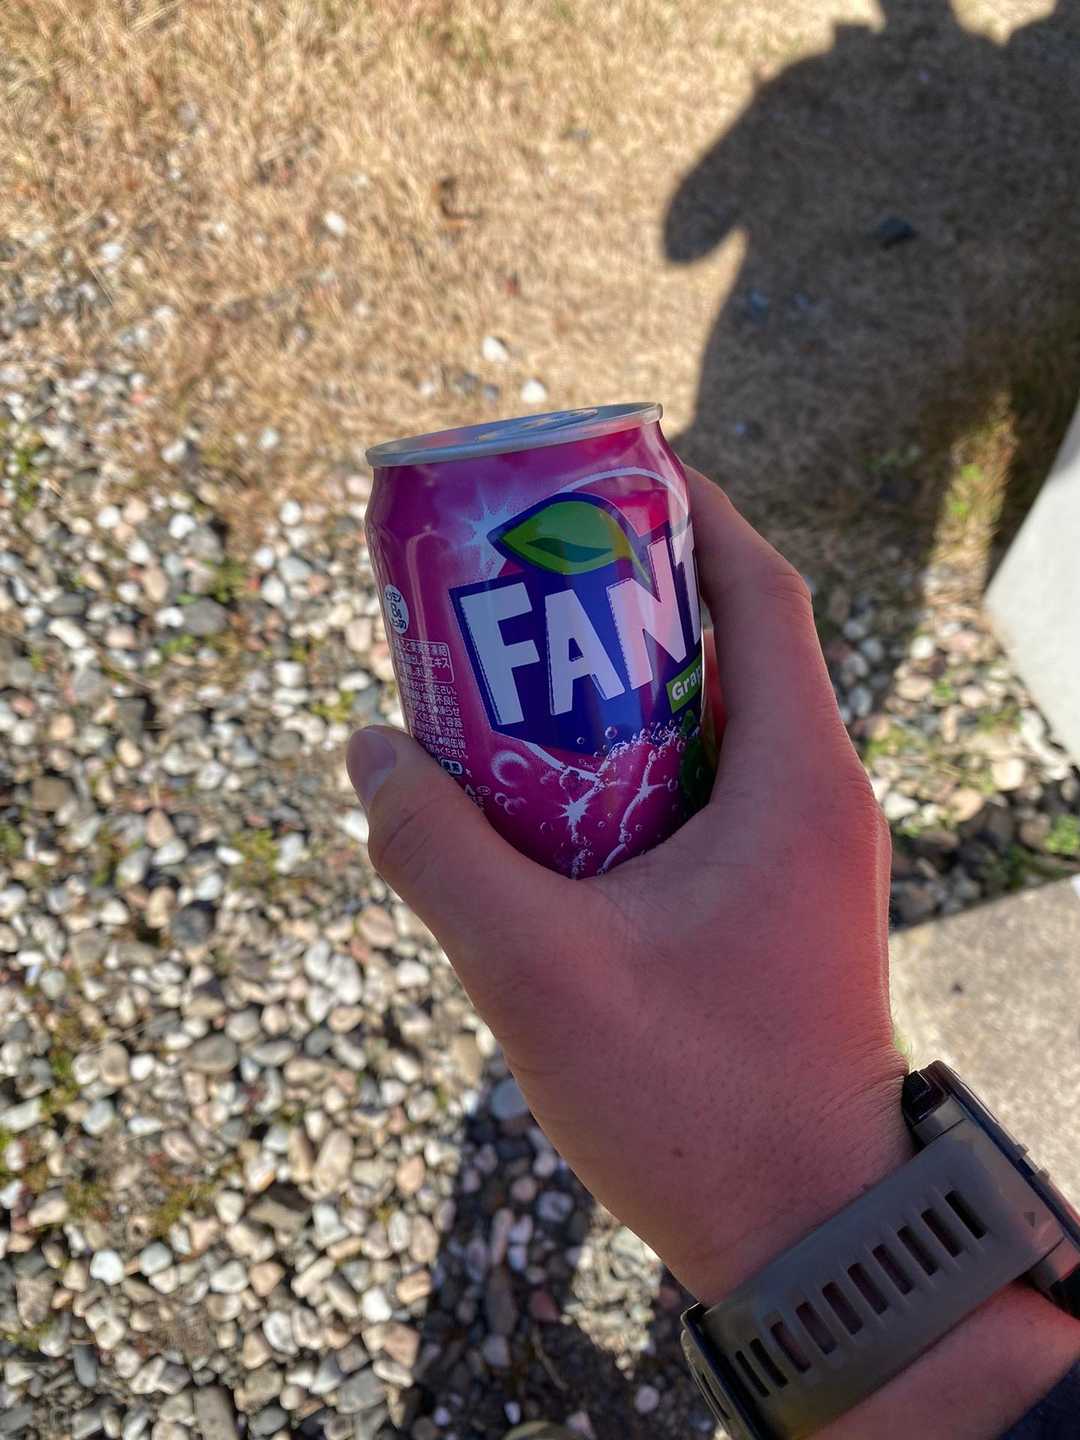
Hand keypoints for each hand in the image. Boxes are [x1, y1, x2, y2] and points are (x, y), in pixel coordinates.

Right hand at [347, 468, 909, 1304]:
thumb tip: (368, 753)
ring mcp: (799, 857)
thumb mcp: (539, 975)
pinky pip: (699, 797)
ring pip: (708, 727)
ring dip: (619, 691)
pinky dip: (627, 770)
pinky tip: (543, 799)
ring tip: (511, 677)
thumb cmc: (701, 1111)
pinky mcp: (771, 907)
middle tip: (521, 576)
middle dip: (626, 598)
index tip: (609, 470)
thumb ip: (441, 858)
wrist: (815, 1240)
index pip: (760, 592)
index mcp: (796, 780)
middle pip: (728, 646)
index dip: (691, 513)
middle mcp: (815, 800)